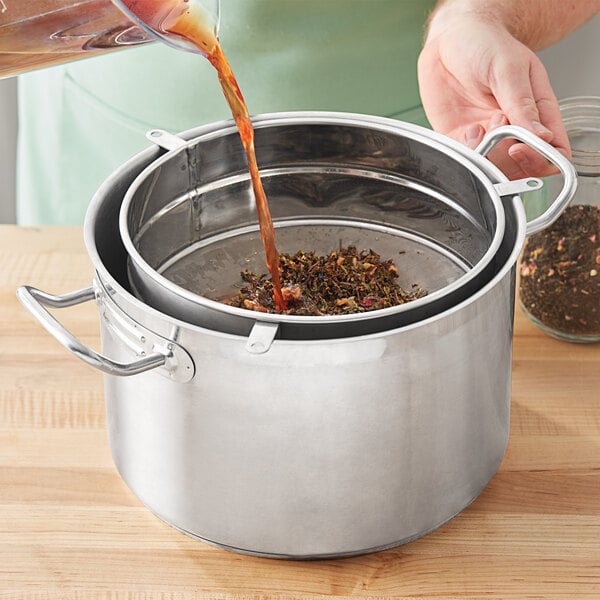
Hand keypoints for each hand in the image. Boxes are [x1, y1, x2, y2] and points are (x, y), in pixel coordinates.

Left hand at [418, 15, 570, 178]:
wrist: (449, 39)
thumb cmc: (485, 45)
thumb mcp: (509, 68)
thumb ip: (522, 104)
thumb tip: (542, 137)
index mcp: (537, 110)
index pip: (552, 149)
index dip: (540, 159)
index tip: (519, 147)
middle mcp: (514, 128)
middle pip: (523, 167)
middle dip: (508, 159)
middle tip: (496, 134)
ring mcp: (487, 136)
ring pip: (493, 168)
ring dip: (485, 155)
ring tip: (478, 126)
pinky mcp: (461, 139)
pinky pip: (466, 160)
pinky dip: (465, 152)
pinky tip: (465, 130)